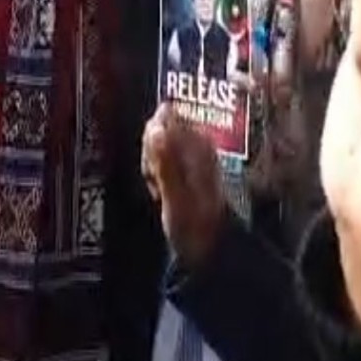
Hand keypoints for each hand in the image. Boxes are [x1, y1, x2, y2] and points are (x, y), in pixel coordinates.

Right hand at [142, 104, 226, 268]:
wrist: (210, 246)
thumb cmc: (194, 224)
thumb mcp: (175, 196)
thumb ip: (165, 161)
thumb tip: (154, 129)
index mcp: (199, 144)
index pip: (164, 114)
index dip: (151, 135)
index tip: (153, 163)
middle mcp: (199, 141)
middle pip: (159, 126)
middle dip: (150, 151)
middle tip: (157, 180)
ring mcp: (194, 151)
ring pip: (158, 142)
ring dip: (152, 164)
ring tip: (160, 188)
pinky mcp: (188, 164)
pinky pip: (162, 157)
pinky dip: (157, 172)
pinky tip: (161, 189)